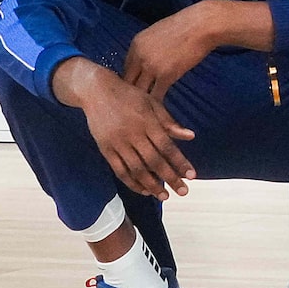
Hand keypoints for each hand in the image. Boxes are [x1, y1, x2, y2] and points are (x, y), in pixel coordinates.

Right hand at [57, 59, 197, 196]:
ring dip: (152, 185)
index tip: (192, 176)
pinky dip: (132, 182)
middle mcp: (133, 134)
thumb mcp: (152, 103)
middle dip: (170, 178)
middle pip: (154, 161)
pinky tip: (143, 190)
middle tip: (183, 192)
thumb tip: (191, 136)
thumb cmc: (129, 96)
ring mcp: (117, 143)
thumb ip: (169, 122)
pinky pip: (119, 170)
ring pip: (136, 169)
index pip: (167, 146)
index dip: (180, 162)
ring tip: (164, 196)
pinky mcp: (105, 149)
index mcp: (147, 122)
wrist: (96, 91)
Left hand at [121, 0, 226, 108]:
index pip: (125, 68)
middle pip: (127, 82)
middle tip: (136, 103)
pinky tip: (158, 110)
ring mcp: (151, 67)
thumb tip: (146, 58)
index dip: (130, 80)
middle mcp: (138, 57)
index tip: (135, 88)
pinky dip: (156, 103)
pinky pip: (156, 95)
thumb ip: (148, 47)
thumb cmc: (184, 26)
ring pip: (139, 91)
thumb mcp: (157, 33)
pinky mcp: (166, 76)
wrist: (201, 25)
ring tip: (144, 111)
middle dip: (131, 93)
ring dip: (142, 101)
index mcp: (135, 45)